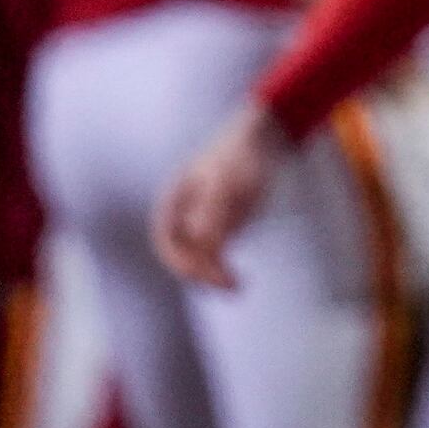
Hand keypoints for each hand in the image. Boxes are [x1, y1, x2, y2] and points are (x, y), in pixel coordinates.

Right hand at [157, 104, 283, 289]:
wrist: (262, 141)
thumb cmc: (238, 157)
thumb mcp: (226, 182)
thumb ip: (213, 212)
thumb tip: (203, 244)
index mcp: (173, 203)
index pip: (166, 243)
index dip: (180, 263)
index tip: (204, 275)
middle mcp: (183, 217)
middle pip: (184, 256)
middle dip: (203, 275)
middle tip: (231, 286)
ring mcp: (201, 224)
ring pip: (202, 260)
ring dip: (215, 273)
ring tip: (237, 286)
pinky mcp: (222, 229)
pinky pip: (218, 255)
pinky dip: (225, 268)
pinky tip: (239, 278)